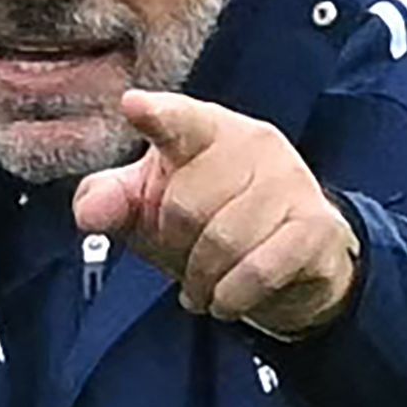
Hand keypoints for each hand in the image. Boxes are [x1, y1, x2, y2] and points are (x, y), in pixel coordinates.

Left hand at [71, 90, 360, 340]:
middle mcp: (255, 143)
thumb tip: (90, 213)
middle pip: (185, 205)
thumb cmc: (210, 225)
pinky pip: (257, 269)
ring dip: (203, 281)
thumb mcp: (151, 211)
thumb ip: (112, 202)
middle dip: (175, 248)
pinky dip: (232, 296)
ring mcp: (291, 181)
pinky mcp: (316, 226)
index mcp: (208, 129)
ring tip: (205, 287)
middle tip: (185, 261)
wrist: (293, 266)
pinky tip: (228, 300)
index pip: (179, 119)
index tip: (132, 106)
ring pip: (223, 240)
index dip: (157, 115)